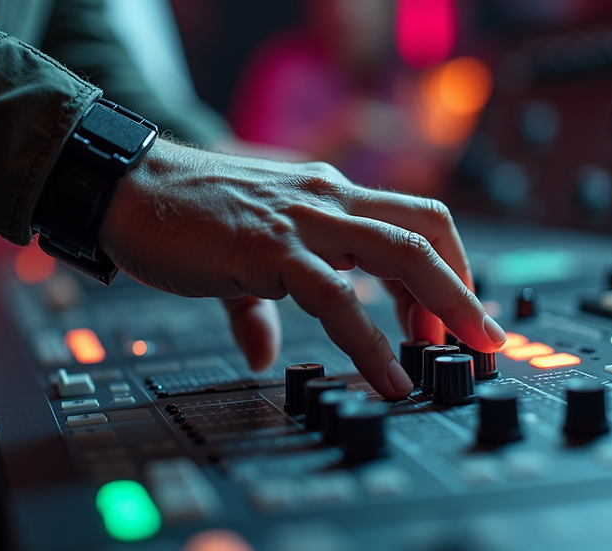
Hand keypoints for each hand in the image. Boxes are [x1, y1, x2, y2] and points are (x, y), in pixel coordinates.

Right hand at [98, 139, 506, 399]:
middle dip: (465, 286)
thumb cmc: (182, 217)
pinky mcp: (270, 249)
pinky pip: (337, 296)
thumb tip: (264, 352)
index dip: (443, 270)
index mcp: (327, 197)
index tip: (445, 319)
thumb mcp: (236, 263)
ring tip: (466, 352)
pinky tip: (388, 376)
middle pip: (427, 229)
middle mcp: (327, 199)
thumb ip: (257, 306)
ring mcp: (303, 221)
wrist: (126, 188)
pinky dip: (372, 340)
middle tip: (485, 337)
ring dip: (445, 305)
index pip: (413, 221)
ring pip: (402, 252)